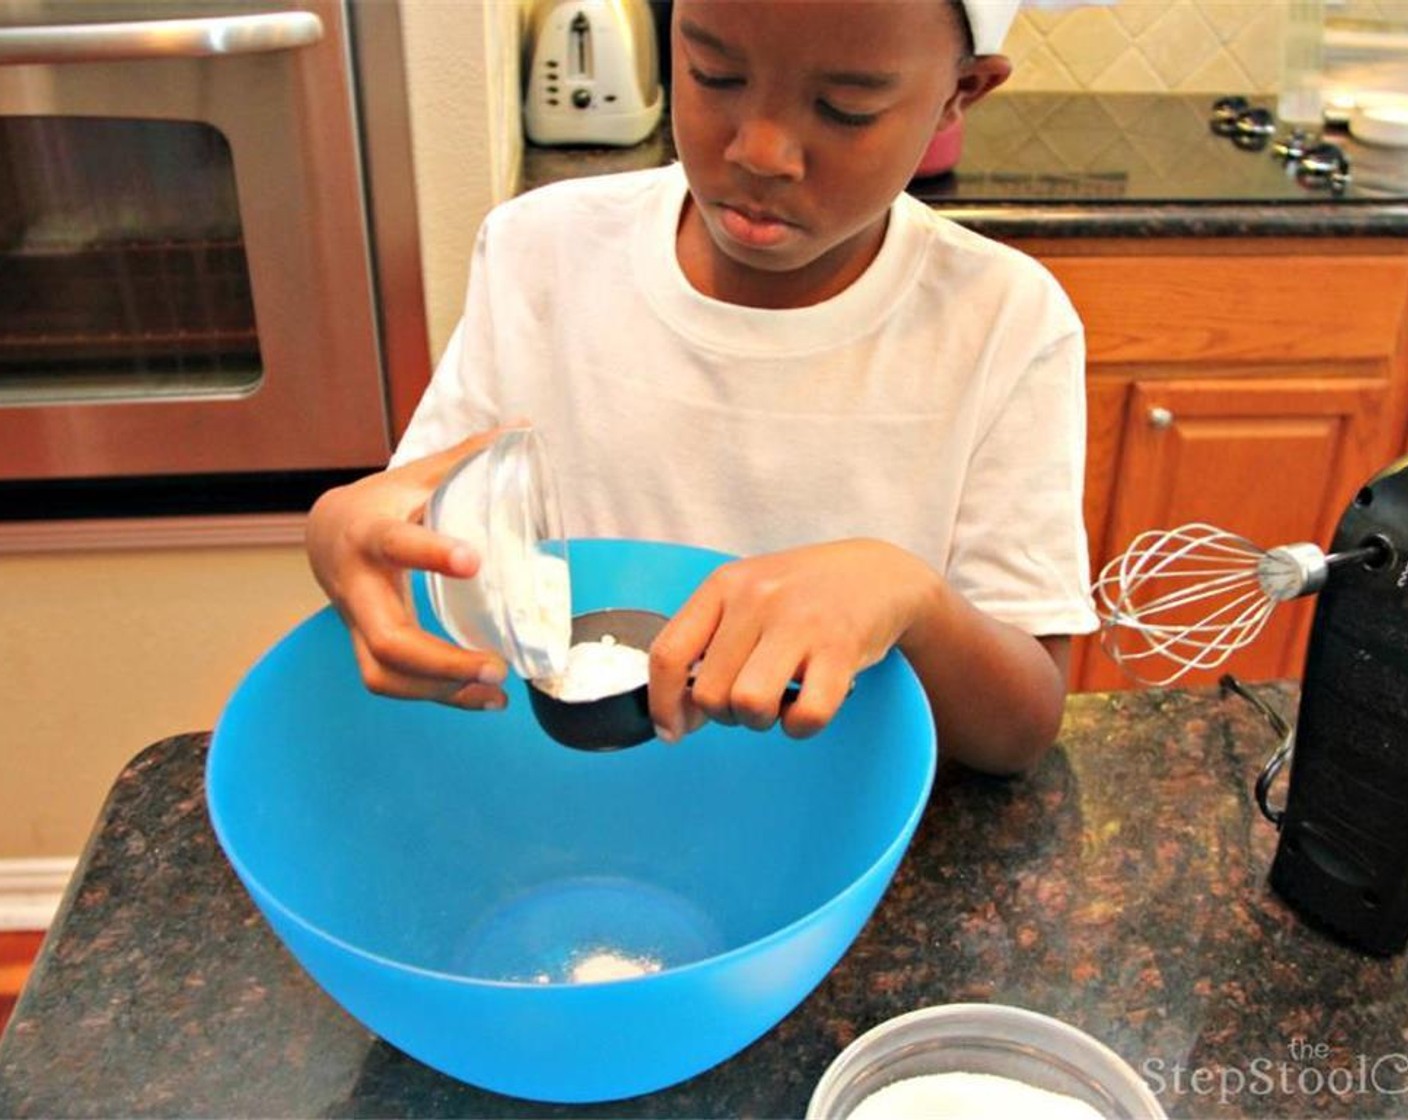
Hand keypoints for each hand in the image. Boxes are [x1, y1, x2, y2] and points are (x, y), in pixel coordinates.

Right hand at [305, 431, 511, 707]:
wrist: (324, 534)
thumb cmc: (380, 503)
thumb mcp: (416, 476)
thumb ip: (466, 458)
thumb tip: (522, 426)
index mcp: (370, 534)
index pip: (395, 543)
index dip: (430, 553)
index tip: (473, 560)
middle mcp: (357, 586)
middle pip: (386, 640)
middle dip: (441, 661)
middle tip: (496, 665)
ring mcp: (356, 624)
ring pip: (383, 674)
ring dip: (441, 691)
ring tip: (495, 692)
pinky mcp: (367, 647)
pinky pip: (395, 684)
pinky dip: (440, 696)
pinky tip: (483, 699)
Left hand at [647, 540, 937, 741]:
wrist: (878, 573)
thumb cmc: (802, 595)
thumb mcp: (746, 596)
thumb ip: (708, 644)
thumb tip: (677, 715)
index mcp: (723, 585)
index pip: (668, 654)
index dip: (662, 704)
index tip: (673, 730)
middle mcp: (757, 598)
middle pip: (709, 694)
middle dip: (726, 714)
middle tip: (752, 697)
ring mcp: (800, 622)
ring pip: (749, 705)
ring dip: (761, 721)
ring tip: (779, 700)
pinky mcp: (841, 649)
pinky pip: (806, 716)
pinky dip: (802, 726)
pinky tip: (809, 704)